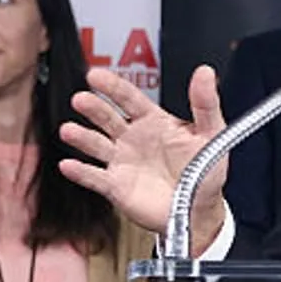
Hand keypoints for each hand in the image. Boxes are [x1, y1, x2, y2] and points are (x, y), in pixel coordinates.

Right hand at [59, 65, 228, 256]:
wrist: (200, 209)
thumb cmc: (206, 170)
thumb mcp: (212, 133)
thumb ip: (206, 103)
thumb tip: (205, 72)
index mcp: (154, 122)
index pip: (129, 98)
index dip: (113, 86)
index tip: (94, 74)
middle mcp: (134, 139)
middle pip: (108, 118)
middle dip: (94, 108)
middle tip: (81, 98)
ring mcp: (122, 162)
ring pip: (97, 145)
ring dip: (82, 138)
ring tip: (68, 130)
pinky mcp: (117, 187)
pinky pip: (95, 178)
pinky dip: (81, 172)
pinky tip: (68, 165)